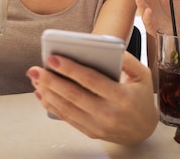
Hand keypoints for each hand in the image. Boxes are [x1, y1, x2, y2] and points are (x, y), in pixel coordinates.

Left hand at [27, 52, 158, 144]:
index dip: (70, 69)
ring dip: (48, 93)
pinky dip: (51, 106)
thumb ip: (127, 59)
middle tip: (35, 69)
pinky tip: (42, 94)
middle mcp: (108, 113)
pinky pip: (67, 118)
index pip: (91, 80)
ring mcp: (98, 125)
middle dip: (51, 81)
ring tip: (35, 79)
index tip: (53, 57)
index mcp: (121, 96)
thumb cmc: (142, 97)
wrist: (144, 129)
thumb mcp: (143, 75)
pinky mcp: (90, 132)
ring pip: (67, 108)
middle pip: (74, 95)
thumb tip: (106, 47)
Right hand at [134, 0, 179, 36]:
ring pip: (141, 8)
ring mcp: (148, 15)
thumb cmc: (173, 14)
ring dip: (140, 2)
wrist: (176, 29)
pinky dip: (147, 16)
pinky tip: (148, 11)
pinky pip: (147, 20)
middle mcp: (149, 4)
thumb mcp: (177, 1)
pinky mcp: (150, 25)